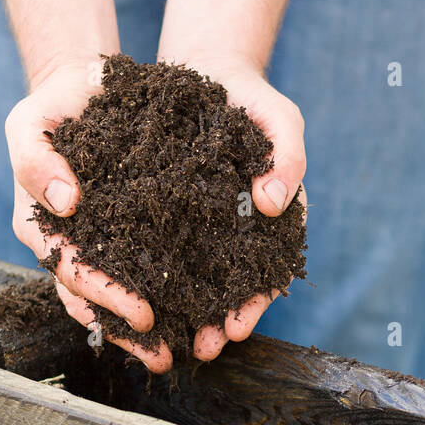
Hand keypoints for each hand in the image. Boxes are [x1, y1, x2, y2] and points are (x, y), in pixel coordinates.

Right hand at [6, 61, 172, 372]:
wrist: (88, 86)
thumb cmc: (56, 104)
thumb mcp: (30, 121)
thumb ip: (36, 160)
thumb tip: (68, 204)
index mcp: (42, 227)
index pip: (72, 272)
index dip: (105, 297)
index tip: (143, 314)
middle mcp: (69, 244)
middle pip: (95, 300)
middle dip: (128, 331)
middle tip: (164, 354)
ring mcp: (99, 243)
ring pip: (117, 297)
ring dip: (144, 331)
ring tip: (179, 352)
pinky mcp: (129, 234)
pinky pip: (146, 270)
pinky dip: (166, 296)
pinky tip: (193, 316)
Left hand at [173, 53, 306, 362]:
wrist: (205, 76)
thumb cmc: (250, 98)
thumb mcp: (279, 118)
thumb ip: (288, 157)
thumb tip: (274, 202)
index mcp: (271, 223)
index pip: (268, 273)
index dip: (254, 302)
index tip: (237, 325)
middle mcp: (238, 235)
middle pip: (230, 289)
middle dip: (218, 322)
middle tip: (204, 348)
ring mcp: (202, 230)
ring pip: (194, 281)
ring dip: (185, 314)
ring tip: (171, 343)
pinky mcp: (167, 219)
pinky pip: (159, 254)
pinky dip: (151, 280)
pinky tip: (136, 303)